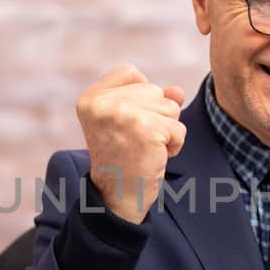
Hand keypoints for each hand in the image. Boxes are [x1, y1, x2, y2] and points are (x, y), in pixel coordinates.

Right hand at [75, 65, 186, 222]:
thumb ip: (151, 100)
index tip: (127, 124)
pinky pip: (179, 128)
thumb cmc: (124, 159)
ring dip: (166, 131)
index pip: (129, 72)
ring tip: (145, 148)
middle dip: (156, 116)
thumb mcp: (131, 122)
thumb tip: (177, 91)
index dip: (140, 95)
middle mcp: (101, 103)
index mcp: (91, 99)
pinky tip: (155, 157)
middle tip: (136, 141)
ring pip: (170, 107)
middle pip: (155, 90)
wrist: (118, 197)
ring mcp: (123, 114)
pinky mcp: (145, 129)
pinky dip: (174, 145)